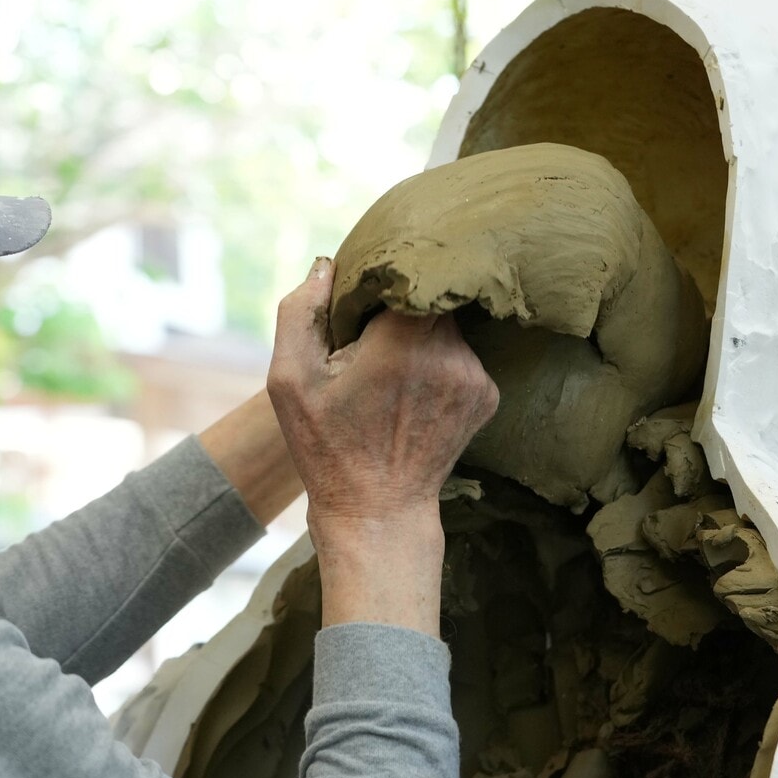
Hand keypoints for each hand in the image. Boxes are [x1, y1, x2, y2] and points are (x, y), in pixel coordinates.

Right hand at [267, 257, 497, 633]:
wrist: (379, 512)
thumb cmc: (325, 447)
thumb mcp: (290, 380)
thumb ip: (301, 312)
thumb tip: (327, 266)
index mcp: (403, 341)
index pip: (408, 273)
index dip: (384, 277)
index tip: (363, 297)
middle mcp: (450, 352)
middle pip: (430, 297)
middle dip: (400, 308)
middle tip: (369, 340)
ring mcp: (475, 376)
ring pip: (448, 326)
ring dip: (420, 336)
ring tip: (389, 373)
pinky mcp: (488, 396)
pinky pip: (462, 356)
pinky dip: (438, 364)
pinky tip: (411, 395)